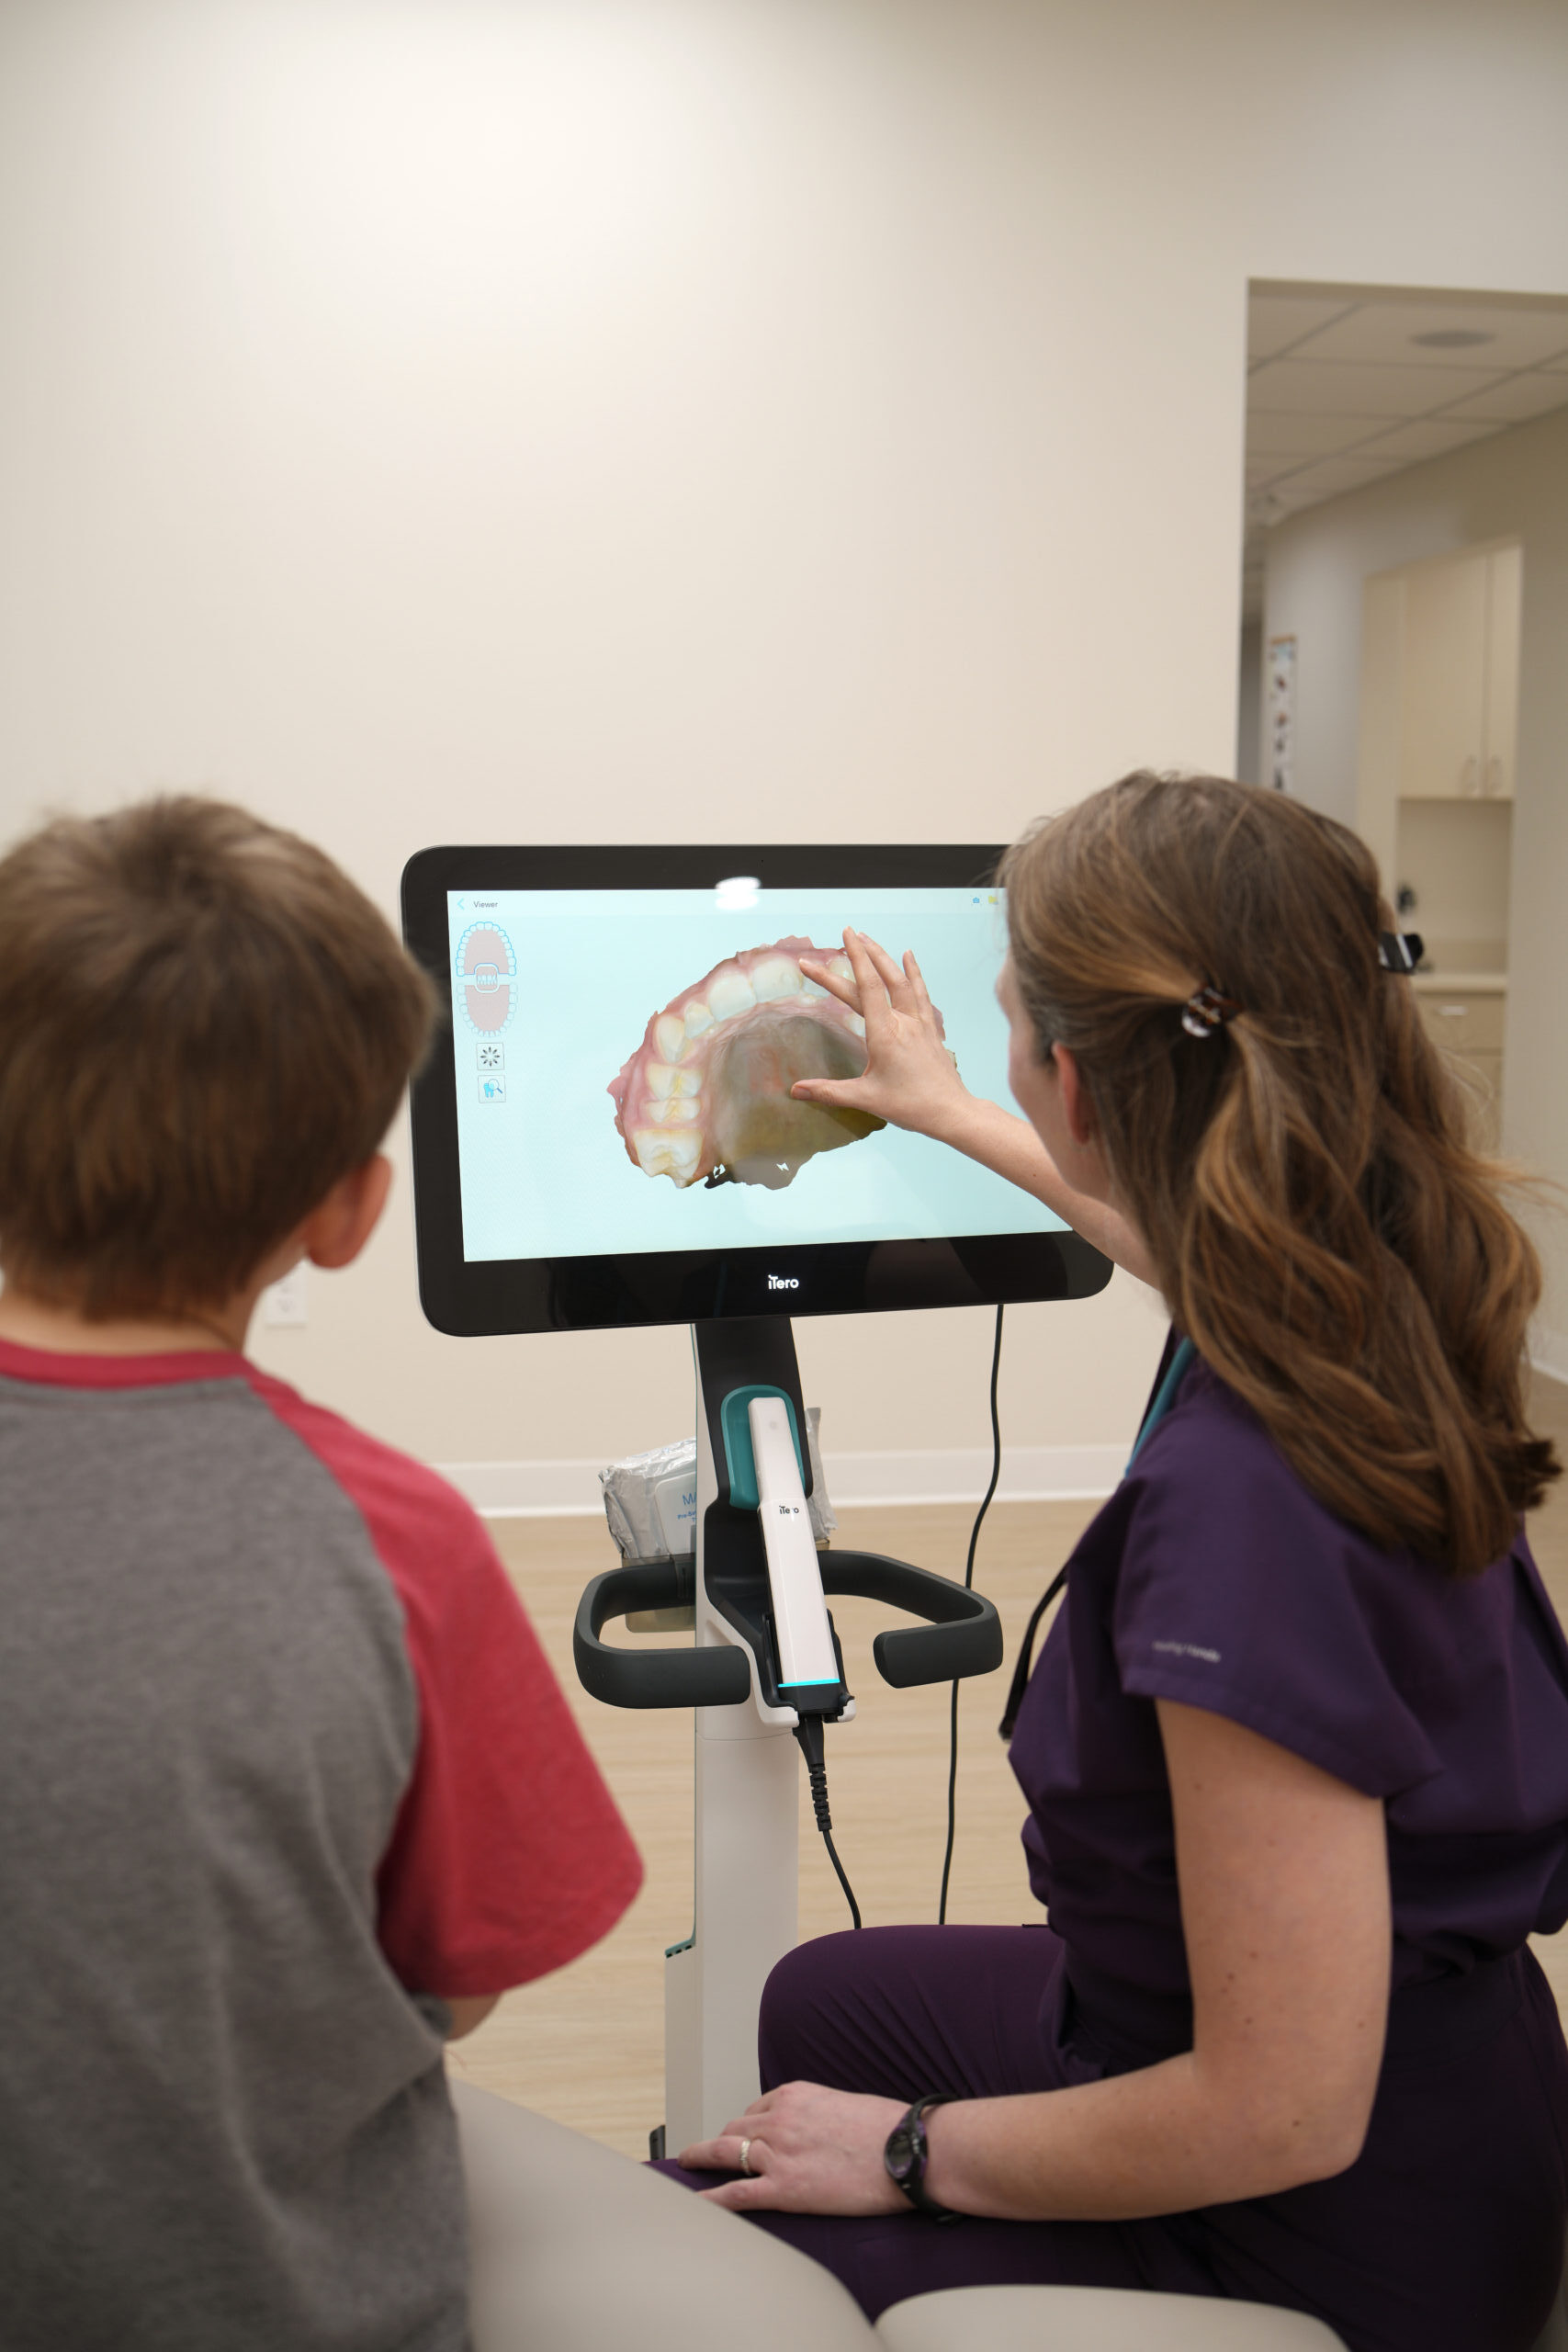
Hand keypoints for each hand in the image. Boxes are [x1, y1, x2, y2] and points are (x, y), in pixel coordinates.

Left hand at [677, 2080, 910, 2214]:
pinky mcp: (784, 2188)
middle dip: (723, 2141)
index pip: (758, 2107)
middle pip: (736, 2128)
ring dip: (702, 2158)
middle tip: (709, 2153)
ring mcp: (778, 2153)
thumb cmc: (888, 2129)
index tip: (745, 2135)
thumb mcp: (846, 2105)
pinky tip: (696, 2203)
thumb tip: (816, 2132)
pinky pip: (736, 2193)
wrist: (907, 2150)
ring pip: (727, 2152)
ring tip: (687, 2164)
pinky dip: (712, 2198)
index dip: (750, 2125)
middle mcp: (779, 2118)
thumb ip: (820, 2115)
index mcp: (795, 2095)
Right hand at [794, 929, 967, 1140]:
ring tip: (869, 938)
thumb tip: (795, 1090)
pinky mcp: (930, 1028)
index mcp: (884, 1034)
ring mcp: (919, 1022)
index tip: (844, 935)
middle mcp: (903, 1021)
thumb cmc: (910, 1106)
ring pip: (902, 980)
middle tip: (845, 932)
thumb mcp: (865, 1099)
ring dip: (885, 956)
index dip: (853, 958)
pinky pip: (920, 993)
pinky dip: (913, 972)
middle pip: (879, 979)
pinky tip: (908, 956)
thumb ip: (828, 1092)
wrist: (951, 1111)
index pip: (865, 987)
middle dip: (860, 954)